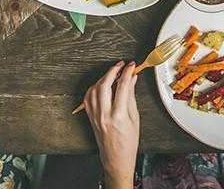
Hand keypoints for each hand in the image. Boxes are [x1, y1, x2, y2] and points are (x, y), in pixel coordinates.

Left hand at [84, 61, 139, 188]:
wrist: (116, 159)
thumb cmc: (128, 143)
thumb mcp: (135, 119)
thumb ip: (131, 97)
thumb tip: (132, 80)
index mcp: (118, 116)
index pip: (122, 87)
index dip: (127, 73)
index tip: (132, 66)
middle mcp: (104, 115)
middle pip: (104, 85)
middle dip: (112, 71)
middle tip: (121, 65)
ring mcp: (95, 116)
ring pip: (94, 89)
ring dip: (103, 77)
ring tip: (113, 73)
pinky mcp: (90, 117)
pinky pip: (88, 97)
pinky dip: (94, 87)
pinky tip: (101, 84)